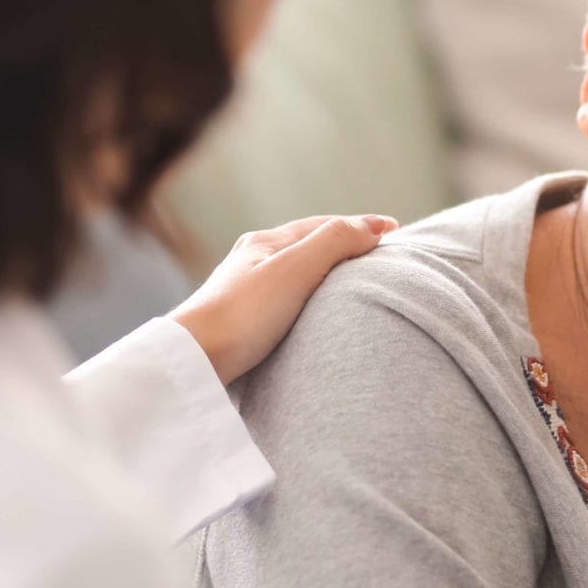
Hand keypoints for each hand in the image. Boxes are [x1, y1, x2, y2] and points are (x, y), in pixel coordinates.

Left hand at [170, 214, 395, 384]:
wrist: (193, 362)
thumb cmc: (242, 315)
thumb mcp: (295, 270)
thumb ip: (334, 243)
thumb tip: (372, 228)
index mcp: (263, 243)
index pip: (322, 225)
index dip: (359, 225)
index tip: (394, 231)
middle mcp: (251, 263)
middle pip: (307, 246)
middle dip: (343, 245)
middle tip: (377, 253)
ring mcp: (243, 293)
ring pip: (294, 274)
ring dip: (325, 273)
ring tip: (352, 283)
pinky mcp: (240, 325)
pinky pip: (284, 300)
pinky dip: (309, 298)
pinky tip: (313, 315)